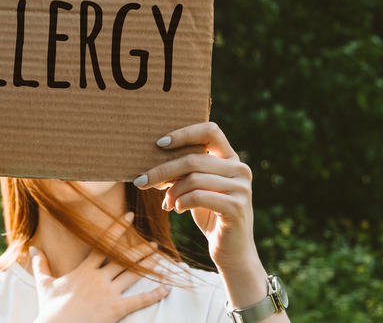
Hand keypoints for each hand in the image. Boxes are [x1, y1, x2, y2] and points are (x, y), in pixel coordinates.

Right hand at [31, 212, 170, 322]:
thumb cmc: (49, 309)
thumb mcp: (44, 284)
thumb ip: (41, 264)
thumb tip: (32, 249)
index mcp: (84, 269)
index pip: (104, 243)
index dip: (118, 229)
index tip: (129, 217)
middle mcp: (98, 277)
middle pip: (123, 257)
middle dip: (138, 247)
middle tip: (152, 240)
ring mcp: (108, 293)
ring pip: (132, 274)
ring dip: (147, 265)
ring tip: (158, 256)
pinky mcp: (115, 309)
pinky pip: (138, 300)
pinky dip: (153, 294)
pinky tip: (166, 289)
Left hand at [135, 122, 256, 270]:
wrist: (231, 251)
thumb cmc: (209, 215)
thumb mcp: (195, 189)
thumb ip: (184, 172)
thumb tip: (150, 162)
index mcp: (231, 158)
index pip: (210, 131)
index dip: (184, 134)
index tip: (159, 144)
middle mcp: (240, 169)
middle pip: (193, 159)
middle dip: (162, 170)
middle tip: (141, 181)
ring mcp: (241, 188)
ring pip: (193, 178)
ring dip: (172, 191)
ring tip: (167, 202)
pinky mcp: (236, 207)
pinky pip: (199, 197)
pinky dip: (181, 202)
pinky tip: (177, 209)